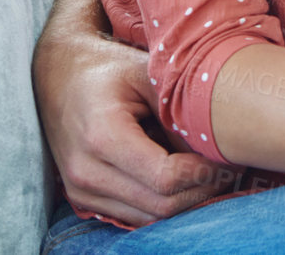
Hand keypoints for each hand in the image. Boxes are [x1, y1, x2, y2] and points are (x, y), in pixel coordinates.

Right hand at [32, 28, 230, 225]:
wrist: (57, 74)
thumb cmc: (107, 68)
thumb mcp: (147, 76)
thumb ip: (179, 114)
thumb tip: (216, 150)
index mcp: (102, 135)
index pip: (165, 178)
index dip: (203, 174)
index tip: (225, 157)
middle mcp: (86, 170)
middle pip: (161, 205)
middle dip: (201, 191)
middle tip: (227, 169)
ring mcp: (80, 189)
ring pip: (149, 217)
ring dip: (184, 201)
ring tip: (207, 173)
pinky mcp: (82, 197)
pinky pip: (133, 216)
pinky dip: (162, 203)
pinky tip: (180, 179)